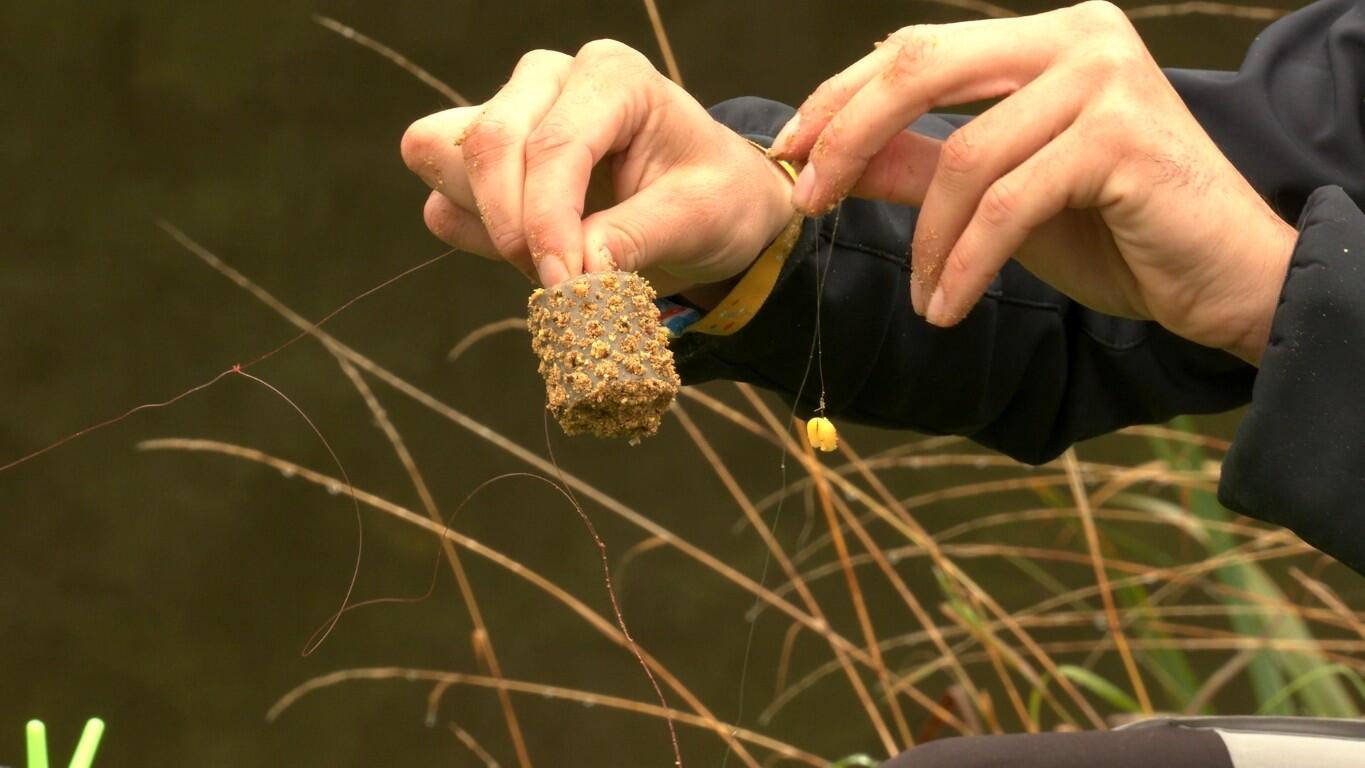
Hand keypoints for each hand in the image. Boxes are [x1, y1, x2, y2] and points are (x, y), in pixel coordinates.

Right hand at [400, 41, 795, 296]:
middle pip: (487, 142)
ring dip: (486, 222)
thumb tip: (577, 272)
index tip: (564, 283)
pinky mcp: (487, 158)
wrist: (711, 202)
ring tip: (550, 260)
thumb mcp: (700, 217)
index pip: (554, 144)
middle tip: (556, 281)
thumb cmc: (715, 196)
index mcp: (612, 76)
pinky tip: (533, 253)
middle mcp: (551, 79)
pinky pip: (445, 197)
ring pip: (442, 155)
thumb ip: (636, 237)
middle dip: (510, 222)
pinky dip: (476, 235)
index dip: (549, 221)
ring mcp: (511, 113)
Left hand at [769, 0, 1294, 364]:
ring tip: (924, 298)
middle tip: (810, 201)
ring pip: (965, 156)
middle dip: (848, 137)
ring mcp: (1105, 79)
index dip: (841, 98)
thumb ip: (922, 166)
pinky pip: (1006, 205)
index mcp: (1045, 37)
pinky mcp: (1123, 139)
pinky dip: (963, 264)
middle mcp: (1077, 37)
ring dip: (926, 242)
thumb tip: (833, 159)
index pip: (916, 50)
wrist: (1226, 279)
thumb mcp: (1000, 196)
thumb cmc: (1117, 232)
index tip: (790, 151)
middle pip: (921, 69)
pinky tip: (945, 307)